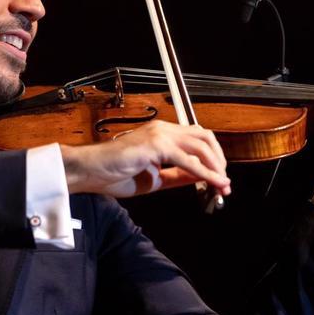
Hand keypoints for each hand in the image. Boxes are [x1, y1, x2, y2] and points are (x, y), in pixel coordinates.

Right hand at [60, 121, 230, 197]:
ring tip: (221, 184)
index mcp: (161, 134)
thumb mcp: (155, 179)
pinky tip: (213, 182)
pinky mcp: (154, 146)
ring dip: (216, 166)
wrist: (89, 172)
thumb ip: (178, 177)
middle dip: (219, 159)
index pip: (196, 139)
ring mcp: (159, 135)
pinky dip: (204, 172)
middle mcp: (163, 129)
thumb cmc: (114, 174)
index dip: (213, 158)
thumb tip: (202, 178)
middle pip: (205, 137)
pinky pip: (187, 160)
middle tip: (224, 181)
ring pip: (200, 145)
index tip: (221, 179)